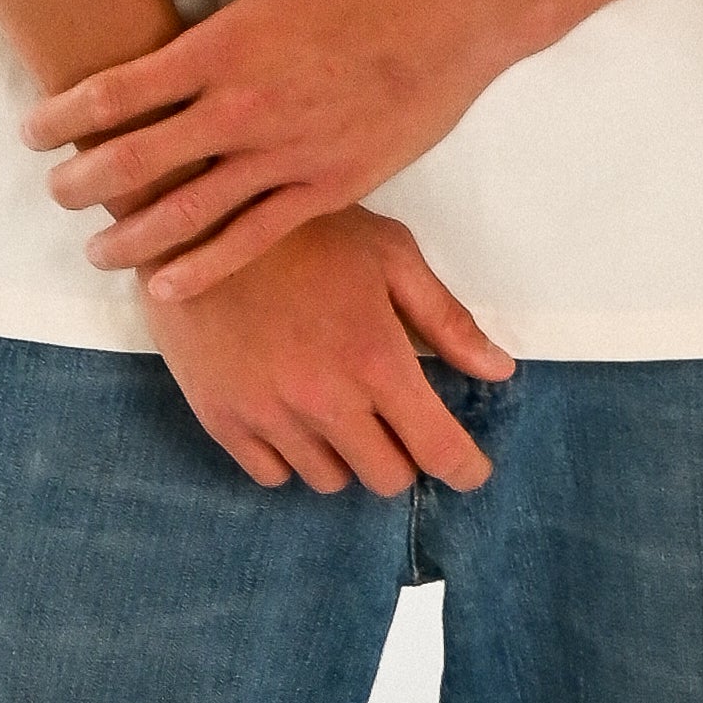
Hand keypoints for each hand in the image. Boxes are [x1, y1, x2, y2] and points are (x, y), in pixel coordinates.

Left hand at [23, 0, 517, 301]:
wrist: (462, 8)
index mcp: (224, 46)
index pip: (118, 92)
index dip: (63, 116)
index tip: (33, 132)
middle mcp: (245, 108)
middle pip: (137, 160)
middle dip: (81, 183)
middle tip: (53, 194)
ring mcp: (287, 154)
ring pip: (188, 212)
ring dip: (131, 236)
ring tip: (96, 251)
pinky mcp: (329, 187)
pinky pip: (253, 239)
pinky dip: (204, 266)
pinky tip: (167, 284)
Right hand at [151, 206, 513, 495]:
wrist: (203, 222)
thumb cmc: (307, 232)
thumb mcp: (390, 255)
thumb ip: (446, 319)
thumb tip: (499, 371)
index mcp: (376, 359)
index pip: (436, 449)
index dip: (463, 470)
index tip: (469, 470)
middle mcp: (325, 401)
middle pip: (385, 477)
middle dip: (401, 454)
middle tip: (392, 419)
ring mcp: (269, 416)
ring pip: (328, 480)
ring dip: (344, 454)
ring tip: (335, 406)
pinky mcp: (221, 421)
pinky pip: (272, 474)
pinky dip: (290, 454)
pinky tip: (291, 412)